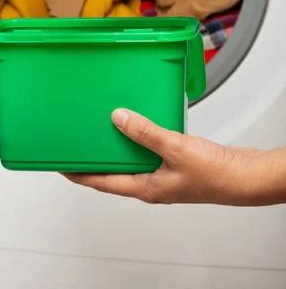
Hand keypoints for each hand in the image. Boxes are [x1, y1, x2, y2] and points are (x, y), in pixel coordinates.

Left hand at [64, 109, 285, 205]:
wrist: (244, 177)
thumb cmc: (215, 174)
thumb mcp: (174, 148)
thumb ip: (145, 132)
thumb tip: (118, 119)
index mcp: (145, 187)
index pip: (102, 183)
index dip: (79, 174)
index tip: (61, 164)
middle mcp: (151, 184)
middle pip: (114, 173)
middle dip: (95, 160)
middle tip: (79, 143)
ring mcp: (163, 176)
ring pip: (132, 161)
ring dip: (118, 147)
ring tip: (104, 129)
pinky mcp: (175, 165)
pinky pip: (149, 151)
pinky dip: (139, 139)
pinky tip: (140, 123)